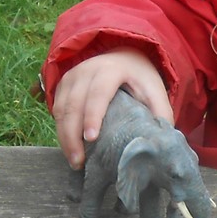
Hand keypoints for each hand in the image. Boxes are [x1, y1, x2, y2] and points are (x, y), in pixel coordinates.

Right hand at [51, 49, 171, 170]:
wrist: (125, 56)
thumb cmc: (141, 79)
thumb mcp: (155, 92)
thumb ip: (160, 115)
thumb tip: (160, 146)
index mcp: (112, 70)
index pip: (98, 93)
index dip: (92, 116)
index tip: (91, 139)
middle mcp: (87, 69)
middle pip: (74, 104)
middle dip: (73, 135)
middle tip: (78, 162)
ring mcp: (72, 75)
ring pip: (61, 109)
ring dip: (64, 136)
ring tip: (74, 160)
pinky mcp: (63, 83)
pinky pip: (56, 109)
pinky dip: (60, 129)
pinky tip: (68, 147)